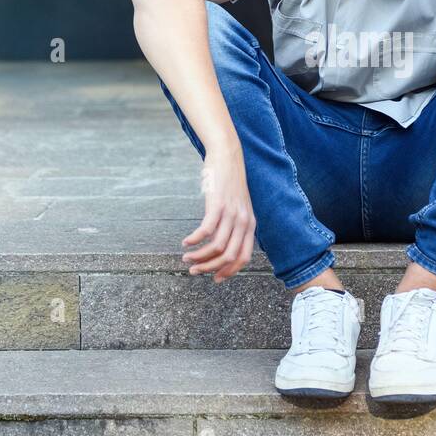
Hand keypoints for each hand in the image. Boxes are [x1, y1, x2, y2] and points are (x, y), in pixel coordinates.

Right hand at [181, 146, 255, 283]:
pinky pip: (206, 230)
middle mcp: (244, 222)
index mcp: (250, 225)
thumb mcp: (238, 206)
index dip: (229, 271)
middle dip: (210, 268)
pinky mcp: (218, 204)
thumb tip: (222, 243)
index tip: (214, 278)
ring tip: (186, 257)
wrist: (228, 156)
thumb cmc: (229, 182)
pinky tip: (186, 242)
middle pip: (229, 256)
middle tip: (194, 270)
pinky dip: (195, 240)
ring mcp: (232, 213)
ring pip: (217, 247)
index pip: (244, 258)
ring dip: (199, 256)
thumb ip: (235, 224)